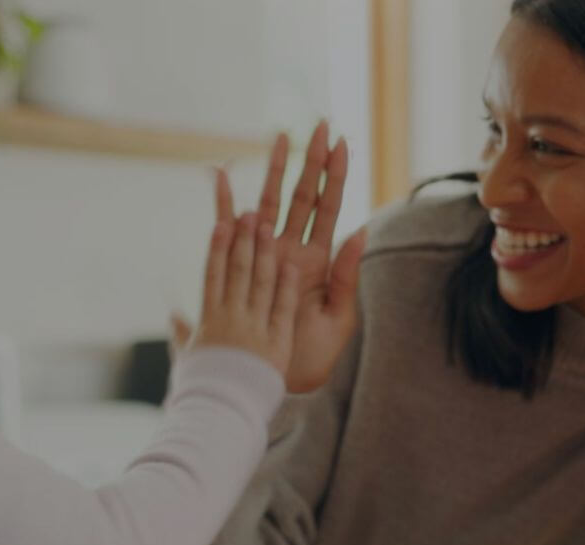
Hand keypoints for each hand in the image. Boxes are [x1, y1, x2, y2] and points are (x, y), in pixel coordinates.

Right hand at [184, 203, 300, 373]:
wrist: (217, 416)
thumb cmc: (200, 390)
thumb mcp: (187, 360)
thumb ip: (182, 334)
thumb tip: (173, 316)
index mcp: (209, 321)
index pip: (214, 276)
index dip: (219, 247)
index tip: (222, 222)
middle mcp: (230, 319)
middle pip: (237, 272)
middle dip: (244, 240)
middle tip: (249, 212)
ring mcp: (252, 329)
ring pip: (259, 284)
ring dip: (264, 253)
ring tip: (268, 227)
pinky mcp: (274, 345)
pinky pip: (280, 310)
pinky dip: (286, 287)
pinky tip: (291, 265)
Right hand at [253, 121, 365, 392]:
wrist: (281, 380)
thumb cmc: (314, 355)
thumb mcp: (339, 316)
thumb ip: (348, 274)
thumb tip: (361, 230)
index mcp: (320, 261)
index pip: (329, 208)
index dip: (335, 176)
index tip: (342, 142)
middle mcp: (293, 251)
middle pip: (303, 196)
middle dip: (311, 160)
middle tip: (318, 125)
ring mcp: (266, 255)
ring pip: (271, 203)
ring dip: (275, 170)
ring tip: (279, 135)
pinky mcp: (242, 266)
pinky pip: (231, 228)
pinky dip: (226, 201)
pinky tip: (222, 175)